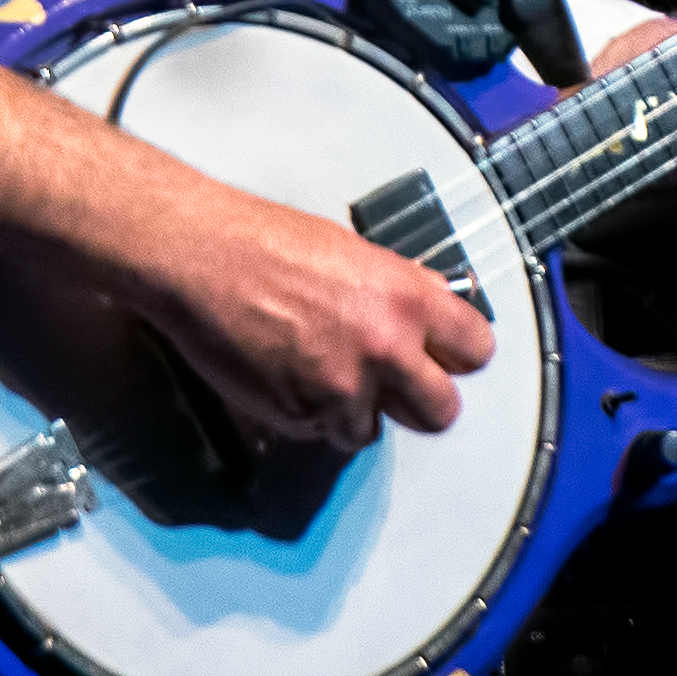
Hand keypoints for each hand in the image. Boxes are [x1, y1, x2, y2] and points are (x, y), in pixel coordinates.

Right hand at [139, 184, 496, 451]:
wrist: (200, 258)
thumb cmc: (268, 243)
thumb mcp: (356, 252)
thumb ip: (403, 286)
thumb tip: (437, 300)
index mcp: (408, 301)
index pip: (476, 351)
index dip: (458, 357)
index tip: (443, 358)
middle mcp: (385, 350)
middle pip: (440, 412)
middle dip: (419, 402)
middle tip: (394, 386)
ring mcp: (340, 389)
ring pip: (370, 430)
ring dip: (353, 412)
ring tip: (321, 371)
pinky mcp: (297, 416)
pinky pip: (318, 432)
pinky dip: (307, 415)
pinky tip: (285, 375)